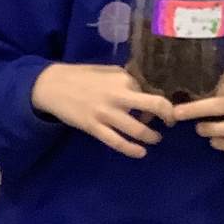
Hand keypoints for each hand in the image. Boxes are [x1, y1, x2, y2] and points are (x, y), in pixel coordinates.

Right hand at [31, 63, 172, 158]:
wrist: (52, 86)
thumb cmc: (81, 76)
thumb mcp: (107, 70)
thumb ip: (125, 79)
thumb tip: (143, 91)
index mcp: (122, 78)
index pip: (148, 91)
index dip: (153, 100)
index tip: (155, 107)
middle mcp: (118, 95)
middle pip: (154, 105)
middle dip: (168, 115)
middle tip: (171, 122)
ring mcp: (105, 113)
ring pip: (138, 129)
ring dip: (152, 136)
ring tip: (155, 139)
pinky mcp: (94, 127)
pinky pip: (117, 142)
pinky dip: (132, 150)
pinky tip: (140, 153)